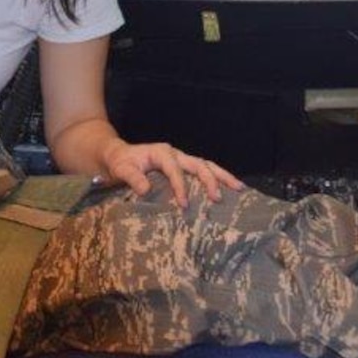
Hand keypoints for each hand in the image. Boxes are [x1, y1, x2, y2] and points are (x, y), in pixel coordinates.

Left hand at [101, 141, 243, 208]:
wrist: (118, 156)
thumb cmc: (120, 163)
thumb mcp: (121, 169)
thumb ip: (132, 178)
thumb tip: (145, 189)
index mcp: (161, 152)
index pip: (174, 169)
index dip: (180, 186)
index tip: (184, 204)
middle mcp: (175, 154)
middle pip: (198, 164)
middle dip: (210, 180)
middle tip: (218, 198)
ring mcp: (181, 160)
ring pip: (206, 165)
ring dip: (222, 176)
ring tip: (239, 188)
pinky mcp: (183, 167)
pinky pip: (203, 171)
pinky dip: (217, 178)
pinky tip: (230, 188)